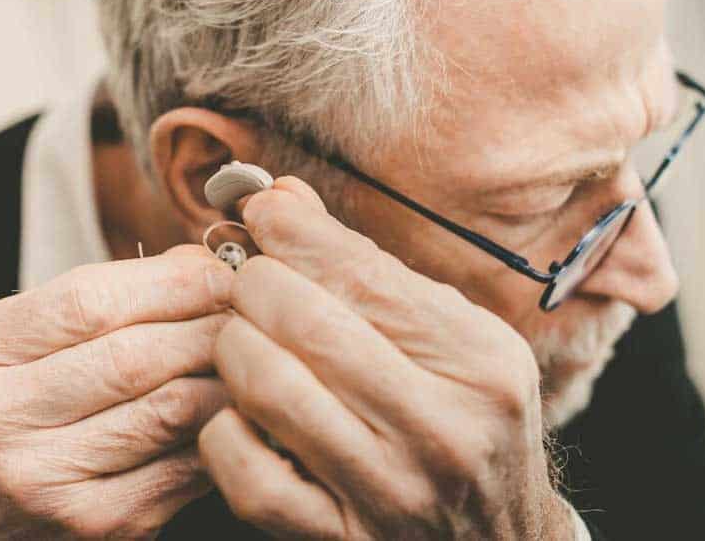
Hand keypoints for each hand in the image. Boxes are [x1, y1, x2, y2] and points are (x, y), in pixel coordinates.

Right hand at [0, 246, 233, 538]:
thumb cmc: (3, 416)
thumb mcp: (15, 345)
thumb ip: (95, 299)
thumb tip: (195, 264)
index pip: (87, 301)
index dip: (170, 281)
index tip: (217, 272)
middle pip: (134, 356)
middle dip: (210, 324)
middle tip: (250, 311)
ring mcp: (42, 482)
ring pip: (171, 409)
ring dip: (225, 375)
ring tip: (251, 354)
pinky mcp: (95, 525)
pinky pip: (184, 464)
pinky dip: (219, 429)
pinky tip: (233, 409)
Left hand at [198, 178, 572, 539]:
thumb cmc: (466, 421)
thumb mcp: (452, 341)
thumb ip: (371, 270)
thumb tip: (281, 198)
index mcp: (479, 362)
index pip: (364, 274)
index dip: (295, 232)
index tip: (262, 210)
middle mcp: (441, 427)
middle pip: (307, 321)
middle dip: (255, 283)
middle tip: (249, 280)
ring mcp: (389, 491)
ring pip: (269, 386)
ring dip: (234, 345)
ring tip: (243, 336)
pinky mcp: (339, 538)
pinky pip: (246, 472)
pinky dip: (225, 429)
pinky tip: (242, 414)